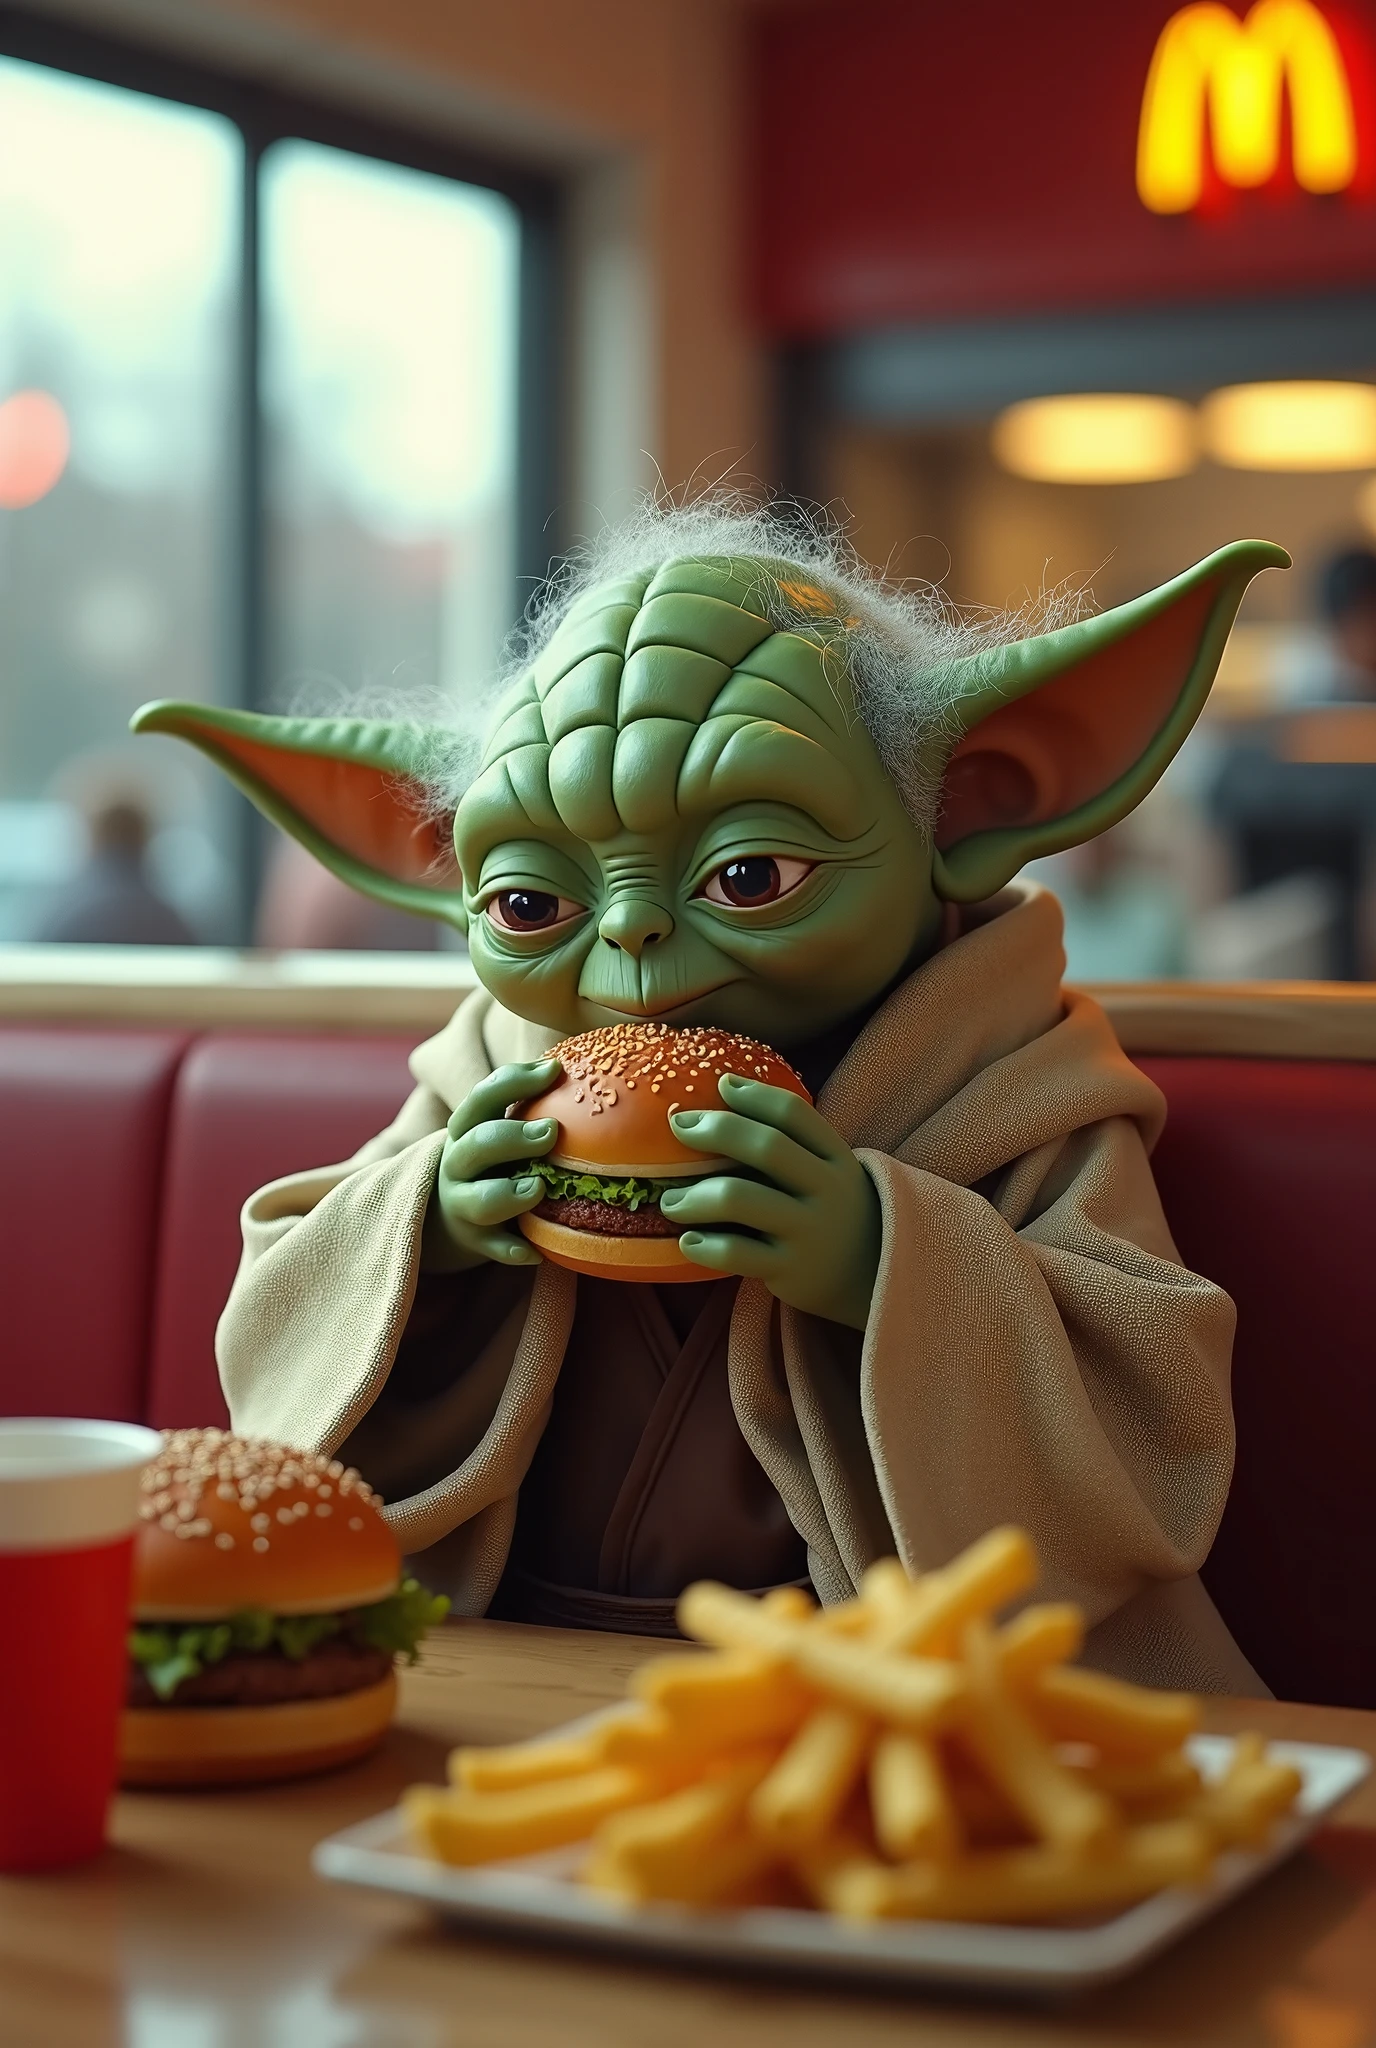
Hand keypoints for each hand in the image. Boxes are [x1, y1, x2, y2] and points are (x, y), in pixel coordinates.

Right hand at [422, 1058, 561, 1271]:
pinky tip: (535, 1253)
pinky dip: (513, 1250)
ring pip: (480, 1200)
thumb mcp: (497, 1127)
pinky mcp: (476, 1239)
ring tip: (539, 1188)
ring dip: (510, 1194)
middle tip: (551, 1131)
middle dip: (513, 1136)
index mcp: (468, 1128)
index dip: (516, 1080)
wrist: (450, 1216)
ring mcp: (464, 1203)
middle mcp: (459, 1162)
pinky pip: (494, 1247)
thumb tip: (578, 1067)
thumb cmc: (493, 1160)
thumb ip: (528, 1103)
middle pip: (478, 1144)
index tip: (555, 1070)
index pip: (483, 1096)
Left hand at [664, 1074, 881, 1330]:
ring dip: (695, 1196)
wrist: (872, 1273)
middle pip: (767, 1147)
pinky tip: (688, 1241)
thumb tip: (724, 1089)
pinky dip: (705, 1246)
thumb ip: (790, 1141)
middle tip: (678, 1126)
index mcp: (834, 1156)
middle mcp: (825, 1189)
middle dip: (716, 1130)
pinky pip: (737, 1253)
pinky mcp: (790, 1269)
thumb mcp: (826, 1170)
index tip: (720, 1085)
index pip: (793, 1113)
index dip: (753, 1094)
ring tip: (671, 1202)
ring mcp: (808, 1230)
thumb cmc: (829, 1209)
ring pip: (742, 1199)